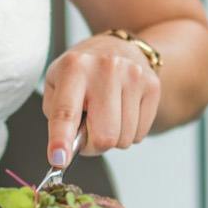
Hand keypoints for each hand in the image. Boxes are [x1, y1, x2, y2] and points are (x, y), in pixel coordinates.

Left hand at [43, 34, 160, 164]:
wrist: (116, 48)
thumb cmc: (81, 74)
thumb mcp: (56, 86)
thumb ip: (57, 119)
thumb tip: (67, 151)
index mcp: (74, 67)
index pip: (66, 111)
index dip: (61, 139)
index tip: (59, 159)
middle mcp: (106, 68)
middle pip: (104, 136)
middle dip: (93, 145)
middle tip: (88, 131)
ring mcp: (133, 75)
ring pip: (124, 139)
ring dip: (113, 137)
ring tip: (106, 115)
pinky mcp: (152, 85)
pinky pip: (140, 134)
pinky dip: (129, 131)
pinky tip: (123, 111)